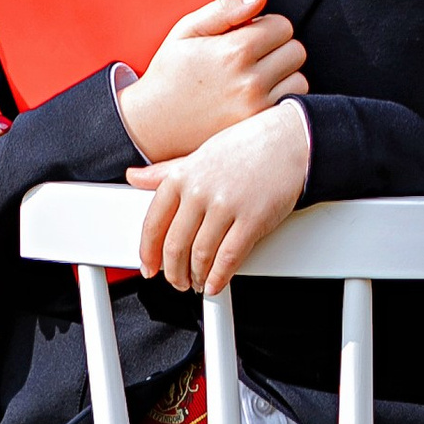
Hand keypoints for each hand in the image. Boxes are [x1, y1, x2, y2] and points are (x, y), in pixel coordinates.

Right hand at [117, 0, 308, 162]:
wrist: (152, 125)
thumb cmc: (168, 75)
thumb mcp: (186, 31)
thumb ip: (225, 9)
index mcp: (233, 52)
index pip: (282, 26)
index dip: (266, 26)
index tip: (250, 35)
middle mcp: (249, 81)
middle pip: (295, 50)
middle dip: (278, 47)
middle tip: (253, 56)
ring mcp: (256, 108)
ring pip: (299, 78)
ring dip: (283, 74)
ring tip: (255, 76)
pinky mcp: (258, 127)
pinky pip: (291, 104)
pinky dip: (282, 97)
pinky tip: (258, 95)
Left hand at [130, 103, 311, 296]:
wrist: (289, 140)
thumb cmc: (246, 146)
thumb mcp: (198, 155)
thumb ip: (165, 172)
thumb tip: (134, 177)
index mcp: (181, 176)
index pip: (153, 223)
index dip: (148, 252)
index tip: (149, 266)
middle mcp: (199, 191)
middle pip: (175, 245)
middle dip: (173, 271)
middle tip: (177, 280)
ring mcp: (225, 206)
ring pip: (200, 255)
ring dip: (196, 276)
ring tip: (198, 282)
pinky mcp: (252, 220)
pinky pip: (228, 258)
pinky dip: (219, 277)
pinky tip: (216, 283)